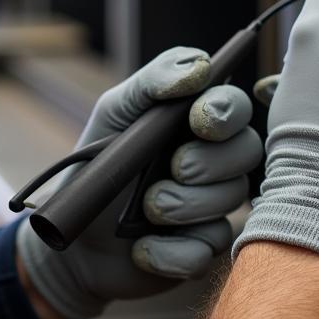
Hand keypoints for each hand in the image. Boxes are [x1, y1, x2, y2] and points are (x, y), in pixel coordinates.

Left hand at [17, 48, 261, 318]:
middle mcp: (214, 160)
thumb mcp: (115, 111)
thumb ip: (153, 81)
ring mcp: (212, 206)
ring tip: (147, 209)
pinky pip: (207, 250)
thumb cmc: (96, 162)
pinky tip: (141, 247)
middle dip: (209, 162)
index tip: (200, 120)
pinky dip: (170, 250)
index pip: (235, 105)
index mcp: (196, 120)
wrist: (71, 232)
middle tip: (173, 169)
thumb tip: (201, 68)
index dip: (227, 111)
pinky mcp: (201, 250)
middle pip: (247, 151)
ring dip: (185, 206)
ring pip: (231, 200)